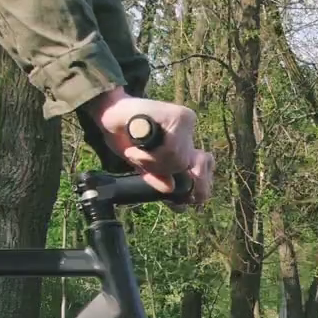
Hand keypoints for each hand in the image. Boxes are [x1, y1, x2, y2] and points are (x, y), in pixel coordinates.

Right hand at [85, 88, 217, 206]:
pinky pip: (172, 150)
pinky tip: (135, 150)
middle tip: (143, 166)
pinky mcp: (180, 116)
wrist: (110, 115)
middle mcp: (191, 134)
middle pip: (193, 171)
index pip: (206, 170)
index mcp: (187, 146)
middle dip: (165, 174)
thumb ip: (159, 178)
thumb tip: (171, 189)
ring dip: (153, 164)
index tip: (179, 201)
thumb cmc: (127, 139)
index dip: (197, 188)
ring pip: (180, 161)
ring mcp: (188, 123)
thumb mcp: (144, 166)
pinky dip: (150, 156)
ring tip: (135, 154)